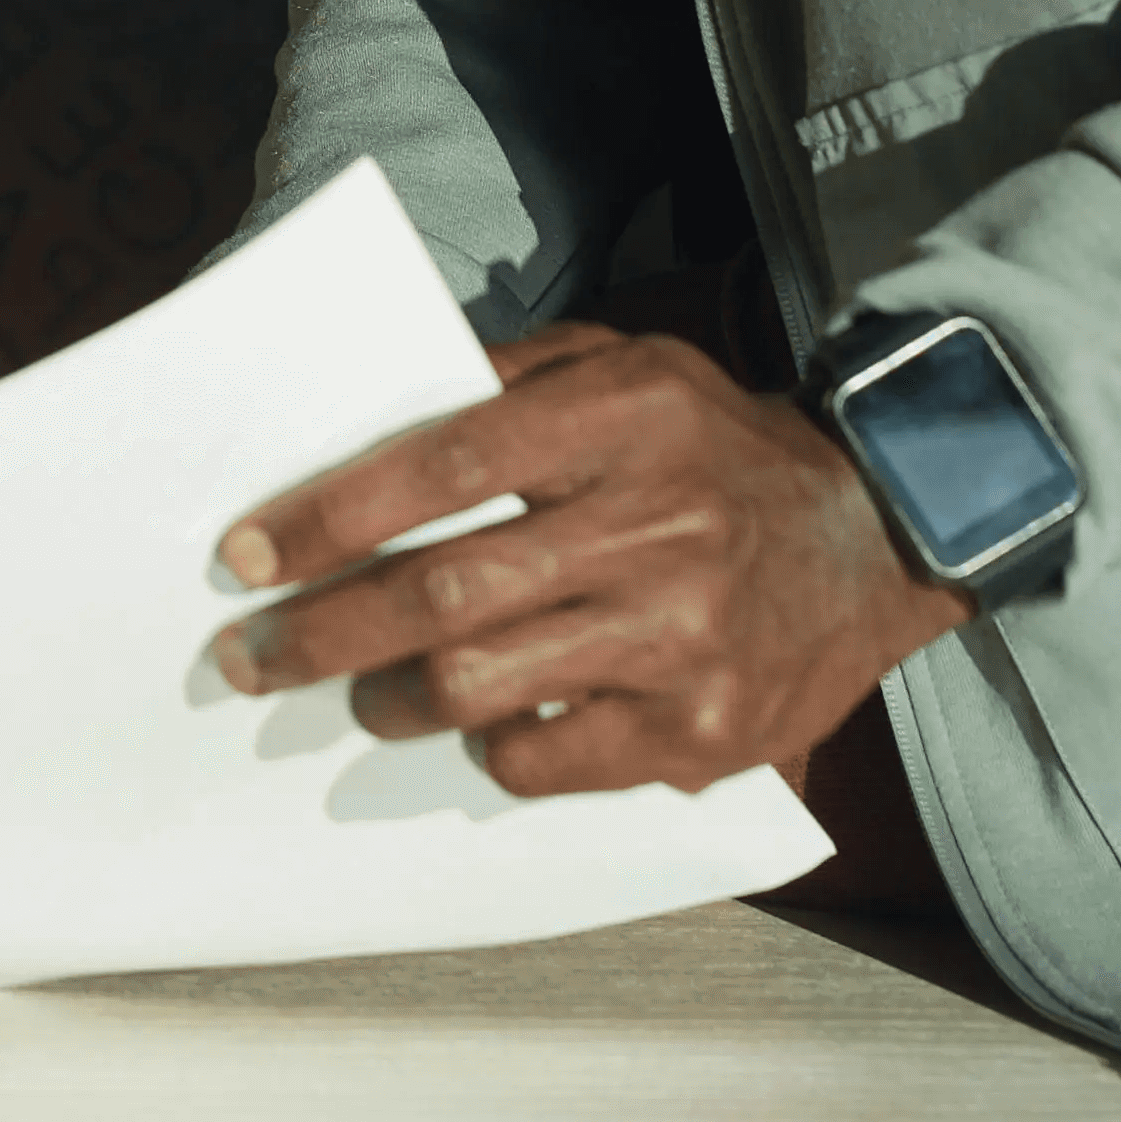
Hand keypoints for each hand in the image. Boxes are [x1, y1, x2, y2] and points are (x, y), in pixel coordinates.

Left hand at [210, 327, 968, 799]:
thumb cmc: (713, 441)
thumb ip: (504, 378)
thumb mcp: (622, 363)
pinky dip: (491, 749)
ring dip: (389, 698)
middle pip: (441, 594)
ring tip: (357, 695)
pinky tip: (476, 727)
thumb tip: (373, 413)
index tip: (243, 554)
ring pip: (480, 686)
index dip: (327, 516)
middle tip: (249, 655)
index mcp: (619, 418)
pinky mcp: (705, 732)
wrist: (877, 532)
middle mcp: (652, 525)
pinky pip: (549, 758)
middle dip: (320, 632)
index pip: (439, 466)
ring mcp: (681, 638)